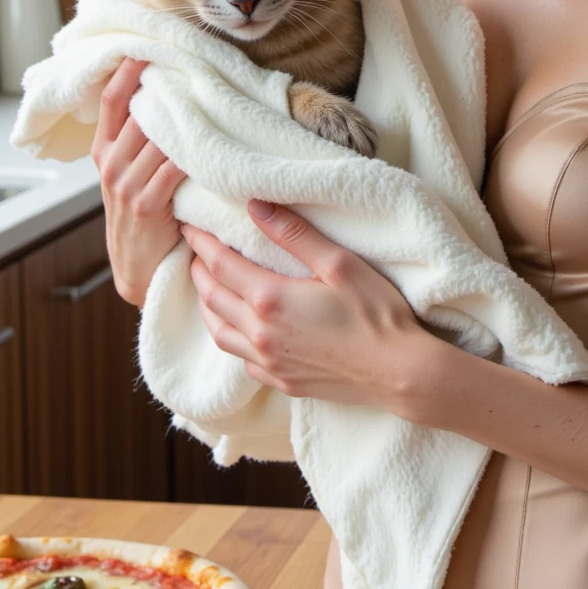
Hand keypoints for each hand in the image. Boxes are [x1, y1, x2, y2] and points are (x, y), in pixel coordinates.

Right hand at [91, 57, 187, 308]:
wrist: (137, 266)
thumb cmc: (141, 212)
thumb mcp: (127, 173)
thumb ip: (138, 140)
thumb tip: (165, 96)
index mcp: (103, 150)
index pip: (111, 100)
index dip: (127, 71)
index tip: (147, 46)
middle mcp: (111, 164)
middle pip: (138, 112)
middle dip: (167, 88)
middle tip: (192, 62)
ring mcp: (127, 185)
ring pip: (158, 137)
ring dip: (186, 116)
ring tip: (209, 92)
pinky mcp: (148, 204)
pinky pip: (173, 167)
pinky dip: (193, 152)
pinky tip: (213, 138)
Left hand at [182, 201, 433, 412]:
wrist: (398, 373)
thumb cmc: (376, 314)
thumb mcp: (340, 264)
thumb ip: (295, 234)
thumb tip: (255, 206)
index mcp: (271, 299)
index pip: (220, 264)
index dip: (201, 243)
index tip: (189, 226)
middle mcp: (261, 334)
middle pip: (212, 298)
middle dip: (199, 270)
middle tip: (194, 250)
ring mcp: (270, 363)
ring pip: (219, 333)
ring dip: (208, 306)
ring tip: (208, 286)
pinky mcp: (283, 382)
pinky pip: (241, 360)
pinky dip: (230, 338)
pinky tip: (240, 330)